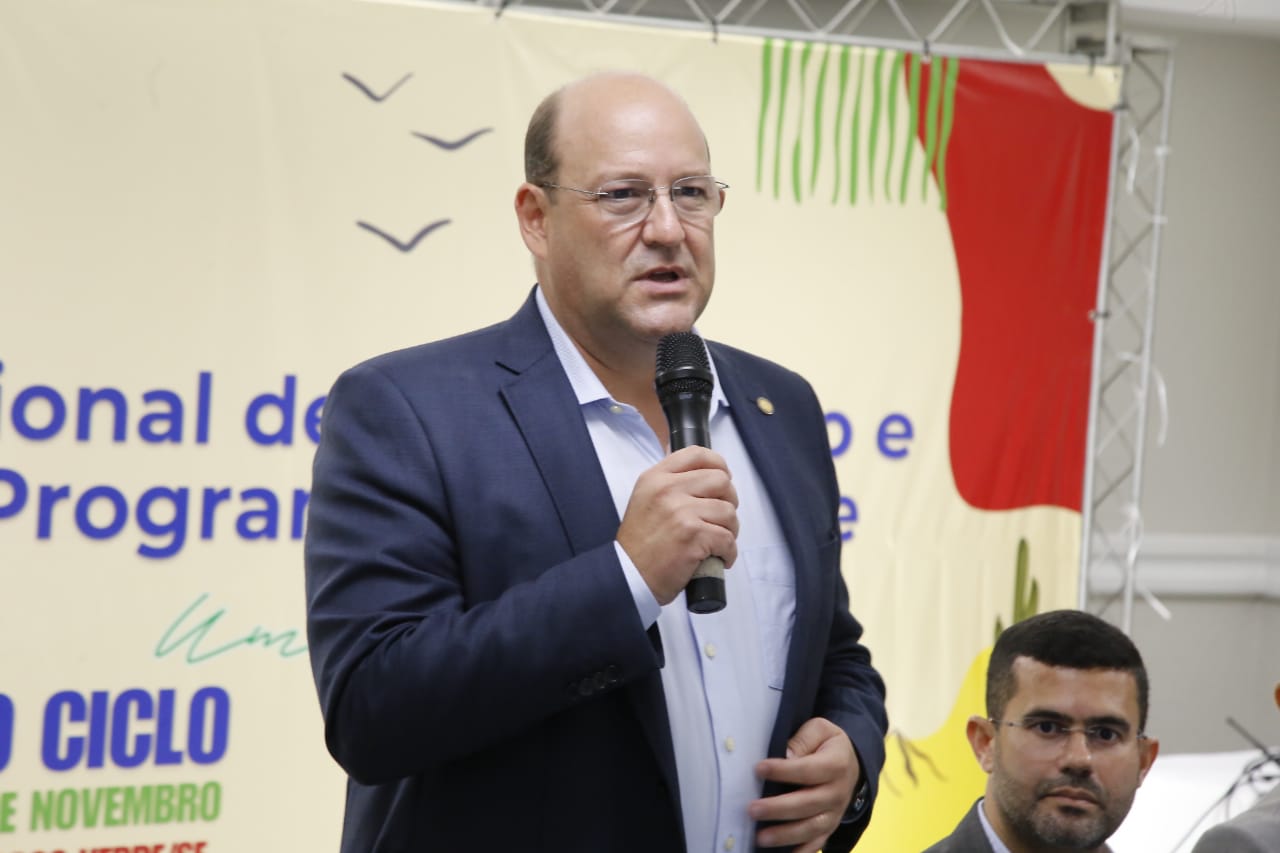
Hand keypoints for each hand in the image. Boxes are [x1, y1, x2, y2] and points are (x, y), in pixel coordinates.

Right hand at [616, 445, 737, 604]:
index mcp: (656, 478)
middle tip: (721, 519)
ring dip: (730, 531)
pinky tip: (719, 558)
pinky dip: (729, 552)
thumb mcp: (646, 500)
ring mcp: (681, 512)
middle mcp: (667, 490)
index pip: (697, 454)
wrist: (628, 577)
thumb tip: (708, 476)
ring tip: (717, 542)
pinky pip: (727, 539)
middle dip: (729, 501)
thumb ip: (671, 484)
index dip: (719, 465)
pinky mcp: (693, 535)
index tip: (723, 480)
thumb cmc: (640, 545)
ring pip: (728, 512)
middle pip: (721, 481)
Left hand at [750, 717, 859, 852]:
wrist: (851, 763)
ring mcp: (835, 813)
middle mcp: (838, 792)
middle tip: (752, 809)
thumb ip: (802, 740)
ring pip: (812, 828)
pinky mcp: (830, 827)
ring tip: (760, 837)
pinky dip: (802, 851)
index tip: (759, 769)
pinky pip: (817, 842)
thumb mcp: (819, 730)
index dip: (783, 770)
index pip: (808, 770)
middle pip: (808, 803)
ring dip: (786, 835)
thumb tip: (785, 756)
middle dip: (779, 808)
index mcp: (836, 764)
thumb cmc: (827, 744)